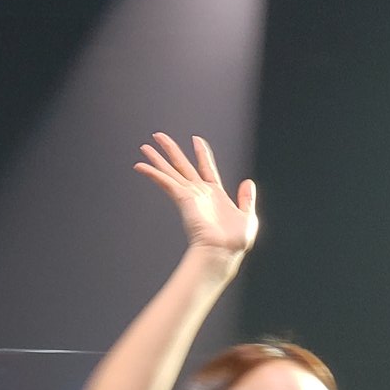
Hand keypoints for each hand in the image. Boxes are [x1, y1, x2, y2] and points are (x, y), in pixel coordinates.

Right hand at [135, 133, 258, 260]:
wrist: (223, 252)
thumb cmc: (234, 242)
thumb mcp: (247, 216)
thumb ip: (247, 199)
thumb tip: (248, 182)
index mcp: (215, 195)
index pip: (206, 168)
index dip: (201, 153)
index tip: (196, 139)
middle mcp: (200, 193)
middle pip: (182, 166)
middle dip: (171, 150)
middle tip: (158, 137)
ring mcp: (190, 196)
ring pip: (171, 172)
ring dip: (157, 159)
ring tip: (144, 146)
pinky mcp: (183, 199)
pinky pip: (166, 182)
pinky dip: (153, 173)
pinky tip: (140, 165)